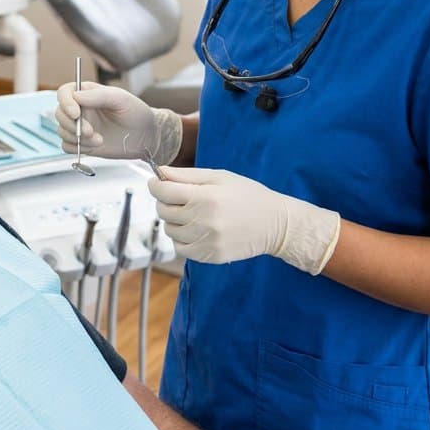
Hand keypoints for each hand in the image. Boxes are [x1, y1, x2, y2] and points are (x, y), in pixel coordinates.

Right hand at [54, 81, 181, 165]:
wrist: (146, 137)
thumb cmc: (137, 113)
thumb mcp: (121, 99)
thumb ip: (99, 96)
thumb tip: (76, 96)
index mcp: (87, 93)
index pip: (64, 93)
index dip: (65, 102)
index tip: (76, 113)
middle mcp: (80, 109)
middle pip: (60, 113)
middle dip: (73, 125)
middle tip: (90, 131)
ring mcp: (80, 126)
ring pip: (62, 131)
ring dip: (78, 138)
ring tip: (99, 140)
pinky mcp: (82, 143)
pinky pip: (67, 146)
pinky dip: (77, 148)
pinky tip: (94, 146)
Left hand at [149, 167, 340, 273]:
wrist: (275, 224)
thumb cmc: (247, 195)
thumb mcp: (219, 177)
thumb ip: (186, 175)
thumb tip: (159, 172)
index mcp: (205, 198)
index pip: (163, 192)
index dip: (155, 185)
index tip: (156, 182)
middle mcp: (203, 221)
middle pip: (163, 211)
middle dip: (165, 201)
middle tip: (178, 197)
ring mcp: (207, 242)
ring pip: (169, 230)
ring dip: (173, 220)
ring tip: (191, 213)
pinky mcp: (210, 256)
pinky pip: (180, 248)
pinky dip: (181, 238)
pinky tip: (195, 229)